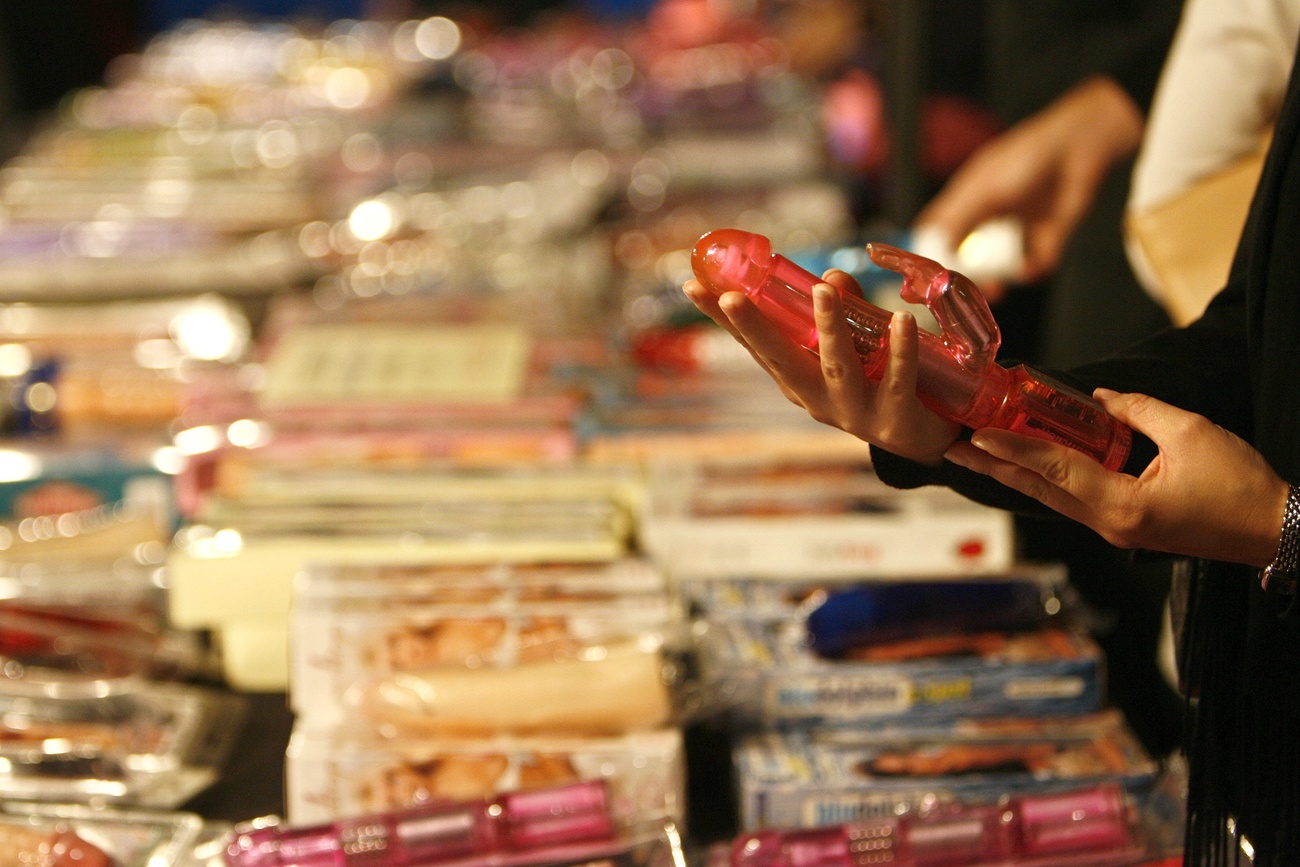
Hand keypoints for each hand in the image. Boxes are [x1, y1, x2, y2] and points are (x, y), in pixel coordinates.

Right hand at [682, 270, 961, 464]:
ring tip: (823, 289)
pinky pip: (897, 379)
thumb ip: (843, 311)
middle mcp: (817, 398)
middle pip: (780, 361)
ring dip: (830, 328)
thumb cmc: (881, 382)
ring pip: (837, 368)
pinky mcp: (894, 419)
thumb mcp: (853, 347)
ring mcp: (854, 412)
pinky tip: (899, 319)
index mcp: (798, 381)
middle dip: (754, 328)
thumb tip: (831, 275)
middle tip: (730, 296)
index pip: (755, 345)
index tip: (693, 287)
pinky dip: (900, 350)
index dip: (723, 320)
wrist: (925, 442)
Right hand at [914, 76, 1143, 283]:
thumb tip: (935, 249)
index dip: (933, 253)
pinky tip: (1030, 268)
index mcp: (968, 201)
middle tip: (965, 290)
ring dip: (997, 279)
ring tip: (997, 290)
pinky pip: (1034, 263)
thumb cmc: (1025, 160)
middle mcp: (989, 217)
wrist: (1079, 149)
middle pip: (969, 255)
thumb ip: (957, 220)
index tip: (930, 275)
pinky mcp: (1045, 237)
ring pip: (1000, 265)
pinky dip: (1031, 270)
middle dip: (966, 275)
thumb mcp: (984, 190)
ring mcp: (1017, 228)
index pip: (940, 232)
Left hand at [944, 388, 1287, 565]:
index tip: (974, 436)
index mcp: (1123, 505)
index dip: (1012, 449)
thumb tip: (1099, 399)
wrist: (1276, 530)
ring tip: (976, 456)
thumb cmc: (1243, 486)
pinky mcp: (1126, 527)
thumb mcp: (1192, 432)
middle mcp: (1109, 524)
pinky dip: (1046, 480)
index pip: (1055, 469)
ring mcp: (1115, 530)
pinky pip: (1074, 500)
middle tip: (951, 451)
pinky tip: (1028, 466)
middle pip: (1039, 490)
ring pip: (1051, 498)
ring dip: (1014, 474)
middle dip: (993, 468)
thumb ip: (1139, 411)